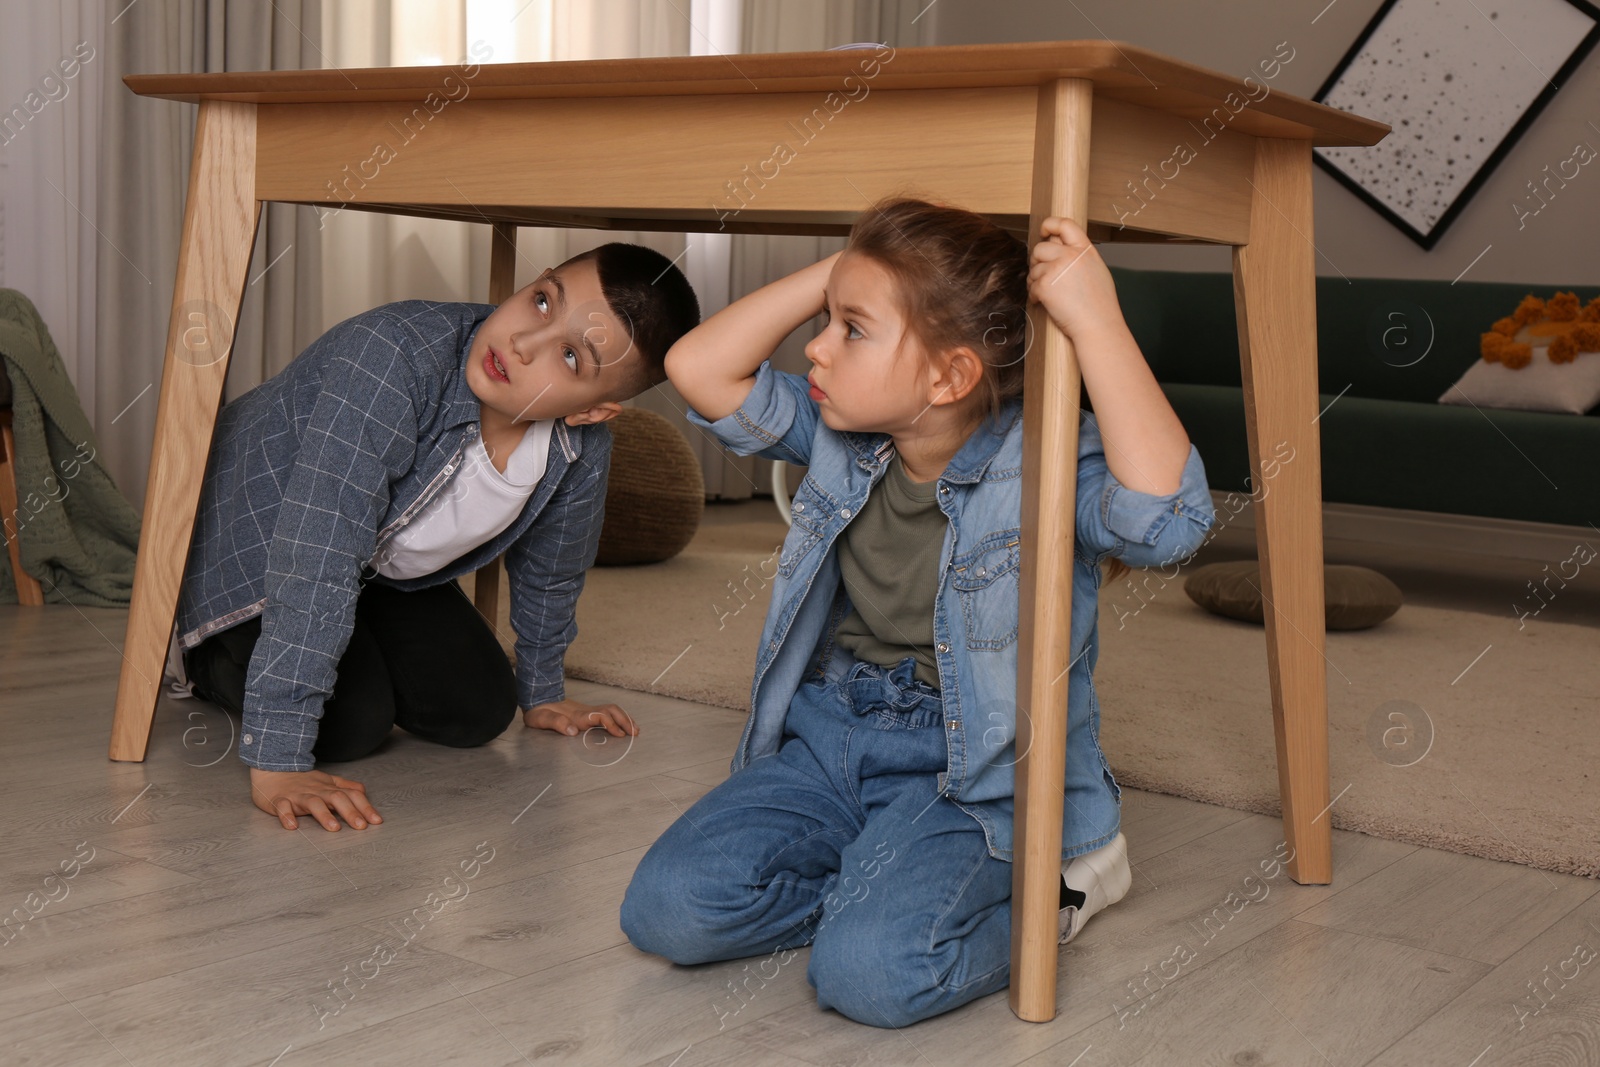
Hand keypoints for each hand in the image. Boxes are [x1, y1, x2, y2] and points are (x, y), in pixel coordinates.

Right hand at [249, 767, 381, 831]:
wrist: (272, 770)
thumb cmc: (303, 781)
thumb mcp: (327, 781)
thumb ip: (346, 787)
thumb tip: (363, 792)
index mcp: (329, 788)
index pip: (351, 795)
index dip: (365, 807)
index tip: (376, 821)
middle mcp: (317, 791)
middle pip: (336, 798)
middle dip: (350, 812)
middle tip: (360, 826)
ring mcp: (298, 795)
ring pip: (313, 803)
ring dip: (324, 815)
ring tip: (334, 828)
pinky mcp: (279, 800)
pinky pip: (282, 807)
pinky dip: (287, 816)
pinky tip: (292, 826)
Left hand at [523, 698, 638, 737]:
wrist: (537, 699)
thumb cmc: (539, 712)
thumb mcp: (541, 719)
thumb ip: (556, 723)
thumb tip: (574, 731)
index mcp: (577, 715)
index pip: (600, 716)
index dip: (611, 724)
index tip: (619, 735)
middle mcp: (585, 711)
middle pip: (611, 710)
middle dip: (625, 721)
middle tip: (635, 733)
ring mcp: (587, 711)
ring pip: (612, 710)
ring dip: (624, 719)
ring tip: (635, 729)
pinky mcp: (587, 713)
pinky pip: (608, 713)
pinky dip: (619, 718)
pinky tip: (623, 726)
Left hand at [1027, 216, 1127, 341]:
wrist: (1098, 325)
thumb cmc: (1099, 304)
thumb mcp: (1096, 270)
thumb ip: (1079, 256)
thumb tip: (1060, 247)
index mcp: (1085, 250)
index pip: (1065, 224)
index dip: (1050, 224)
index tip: (1043, 231)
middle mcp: (1070, 255)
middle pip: (1041, 247)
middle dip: (1037, 261)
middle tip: (1043, 274)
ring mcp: (1056, 269)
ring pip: (1033, 268)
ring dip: (1036, 281)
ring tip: (1048, 294)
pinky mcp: (1044, 285)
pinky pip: (1030, 285)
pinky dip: (1034, 295)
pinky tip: (1044, 302)